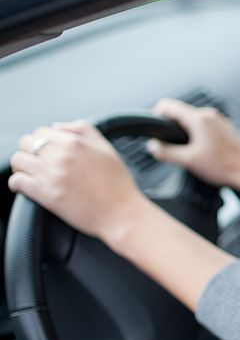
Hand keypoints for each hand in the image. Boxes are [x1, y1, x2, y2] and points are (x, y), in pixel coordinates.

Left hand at [8, 120, 146, 241]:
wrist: (122, 213)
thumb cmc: (118, 185)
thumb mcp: (107, 148)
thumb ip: (83, 130)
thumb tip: (58, 126)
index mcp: (74, 142)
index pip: (42, 131)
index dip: (43, 141)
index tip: (47, 151)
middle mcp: (60, 155)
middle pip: (25, 143)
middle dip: (29, 151)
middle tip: (37, 162)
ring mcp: (51, 174)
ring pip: (17, 160)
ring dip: (22, 166)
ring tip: (31, 174)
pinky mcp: (44, 193)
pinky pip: (16, 181)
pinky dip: (17, 183)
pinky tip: (26, 187)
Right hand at [146, 98, 239, 187]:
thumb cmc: (222, 166)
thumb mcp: (188, 161)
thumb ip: (166, 152)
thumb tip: (153, 146)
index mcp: (198, 119)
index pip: (169, 105)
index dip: (156, 114)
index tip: (155, 127)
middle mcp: (209, 115)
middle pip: (181, 113)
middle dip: (172, 127)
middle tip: (170, 145)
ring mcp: (219, 121)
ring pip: (194, 120)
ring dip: (186, 132)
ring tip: (189, 151)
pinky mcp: (225, 128)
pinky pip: (206, 126)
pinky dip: (199, 134)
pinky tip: (203, 150)